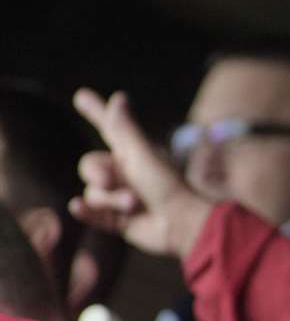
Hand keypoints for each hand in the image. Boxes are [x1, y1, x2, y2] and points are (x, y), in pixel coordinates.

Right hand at [69, 90, 215, 258]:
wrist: (181, 224)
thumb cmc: (167, 185)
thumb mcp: (142, 155)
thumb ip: (125, 129)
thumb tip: (118, 97)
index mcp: (133, 152)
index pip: (109, 127)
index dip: (96, 111)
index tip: (82, 96)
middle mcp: (124, 172)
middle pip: (89, 165)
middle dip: (96, 173)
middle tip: (108, 180)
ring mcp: (119, 196)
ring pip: (92, 192)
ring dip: (109, 199)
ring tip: (134, 204)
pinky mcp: (117, 220)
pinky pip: (91, 213)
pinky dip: (85, 212)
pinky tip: (77, 207)